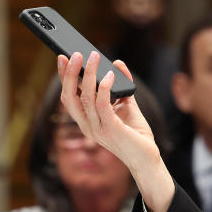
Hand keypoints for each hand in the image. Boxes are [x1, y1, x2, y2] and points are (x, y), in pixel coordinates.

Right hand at [57, 52, 174, 211]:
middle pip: (70, 97)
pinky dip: (105, 88)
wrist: (147, 158)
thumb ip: (121, 86)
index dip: (64, 78)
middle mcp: (88, 126)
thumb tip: (117, 63)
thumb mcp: (127, 105)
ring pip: (85, 98)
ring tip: (94, 57)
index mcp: (86, 121)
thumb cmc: (136, 133)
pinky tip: (110, 75)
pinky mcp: (112, 130)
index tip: (64, 58)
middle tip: (76, 54)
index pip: (69, 98)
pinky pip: (103, 105)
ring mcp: (98, 129)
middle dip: (70, 74)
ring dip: (88, 75)